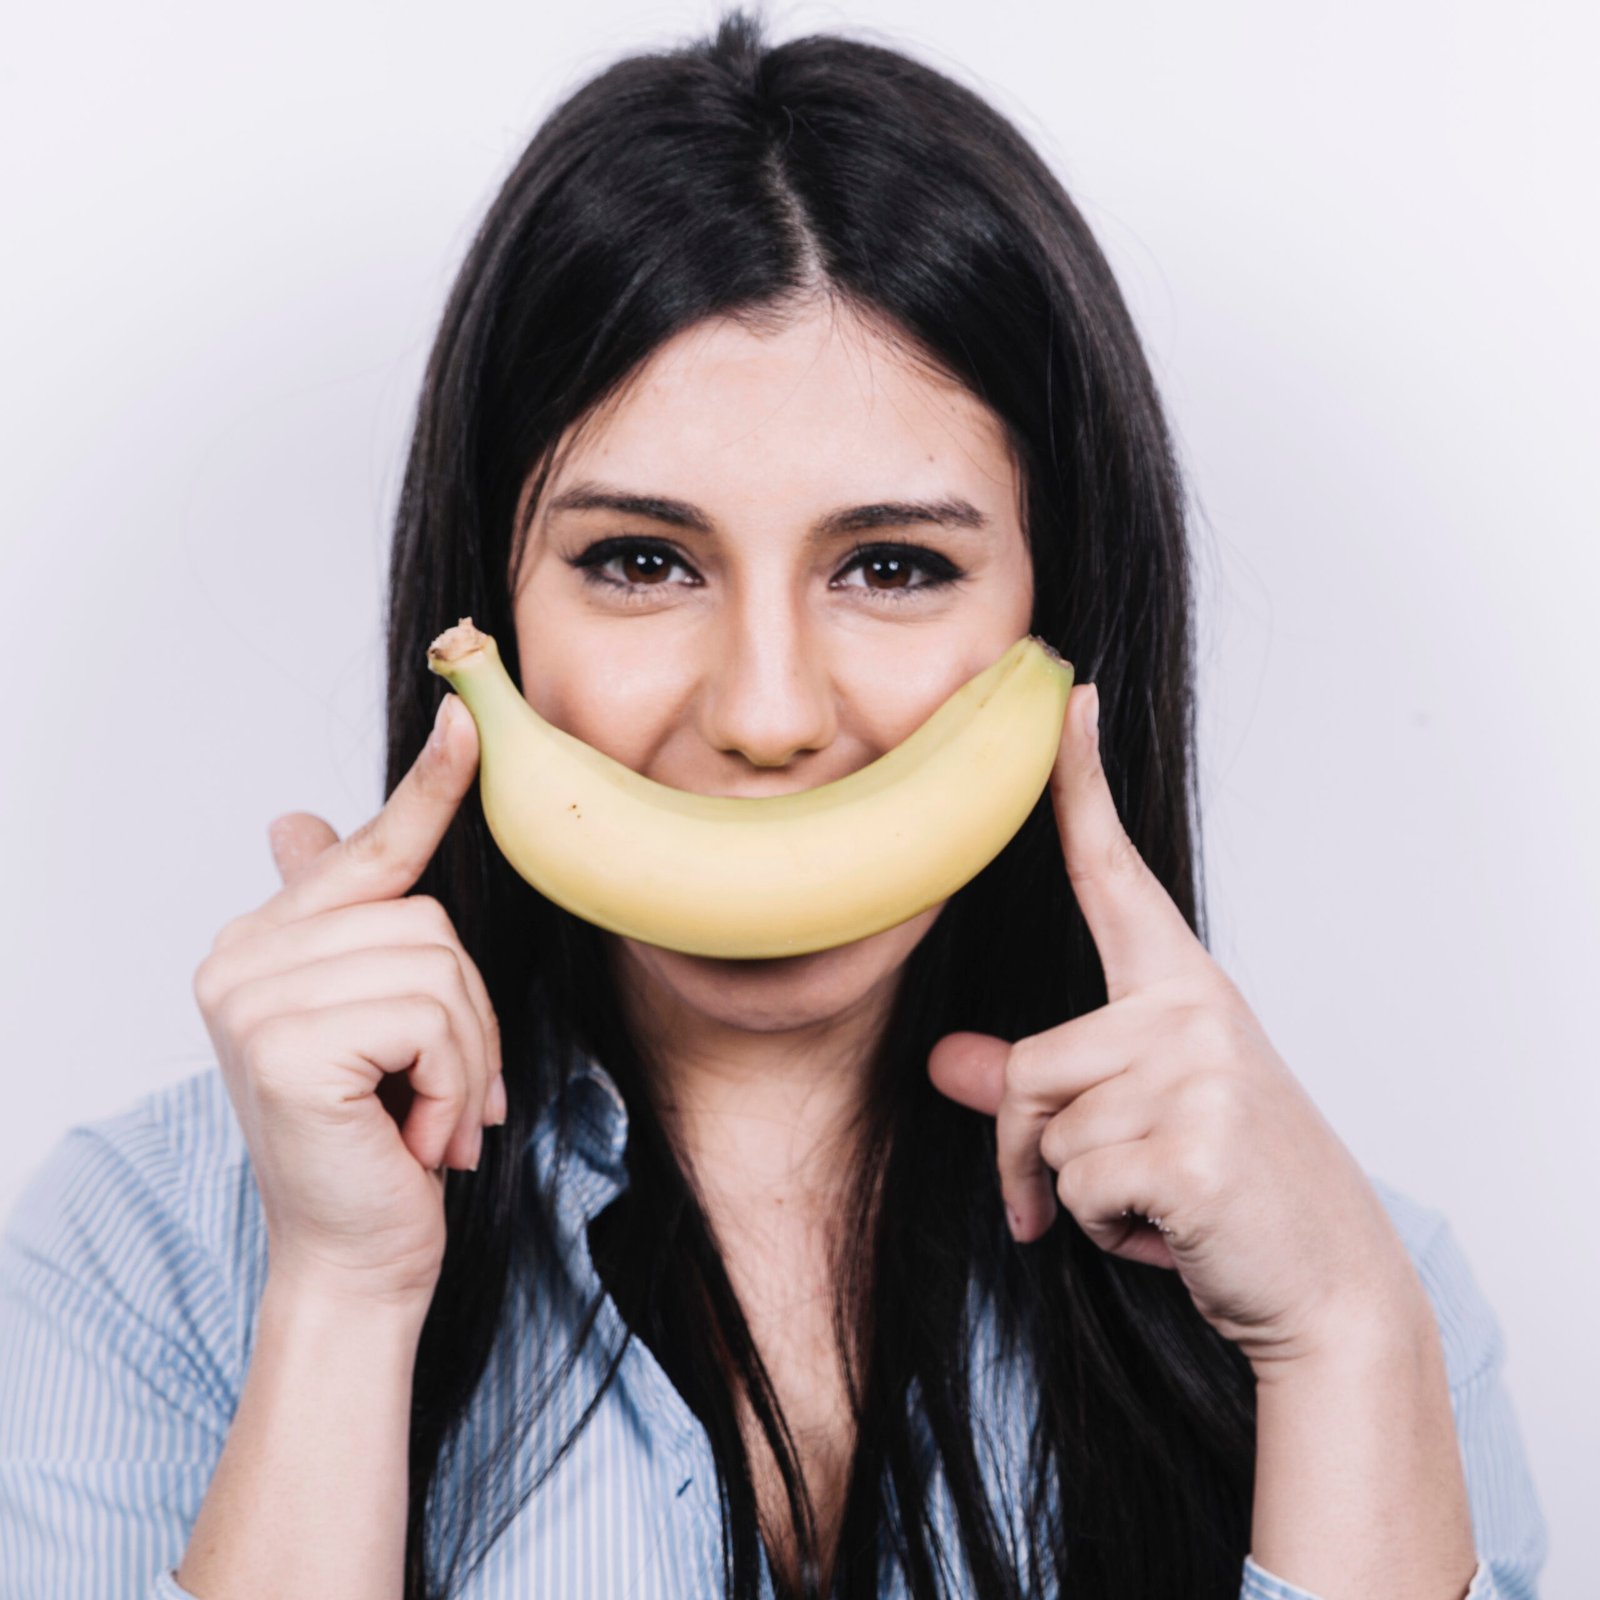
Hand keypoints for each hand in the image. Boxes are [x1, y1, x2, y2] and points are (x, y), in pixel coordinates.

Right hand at [191, 693, 504, 1312]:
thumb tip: (299, 819)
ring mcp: (252, 997)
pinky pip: (429, 1015)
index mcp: (263, 943)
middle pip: (428, 918)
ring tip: (431, 1119)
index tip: (465, 716)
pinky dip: (452, 1081)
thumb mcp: (377, 1023)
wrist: (358, 1260)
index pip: (364, 852)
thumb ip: (352, 928)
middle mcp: (240, 958)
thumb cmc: (380, 1142)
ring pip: (438, 965)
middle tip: (444, 1093)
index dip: (426, 789)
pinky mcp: (284, 1043)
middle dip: (468, 1016)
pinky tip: (416, 1135)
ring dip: (466, 1057)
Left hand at [927, 684, 1422, 1368]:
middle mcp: (1192, 1011)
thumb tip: (943, 1061)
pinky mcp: (1194, 1146)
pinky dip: (1103, 1232)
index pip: (1115, 873)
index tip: (1066, 697)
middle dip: (1030, 1154)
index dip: (1080, 783)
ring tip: (1159, 1207)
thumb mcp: (1132, 1122)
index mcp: (1182, 990)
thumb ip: (1035, 1086)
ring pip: (1047, 1135)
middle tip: (1100, 1195)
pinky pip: (1076, 1188)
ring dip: (1078, 1197)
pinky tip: (1172, 1232)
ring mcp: (1200, 1073)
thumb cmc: (1226, 1191)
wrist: (1327, 1286)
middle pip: (1028, 1069)